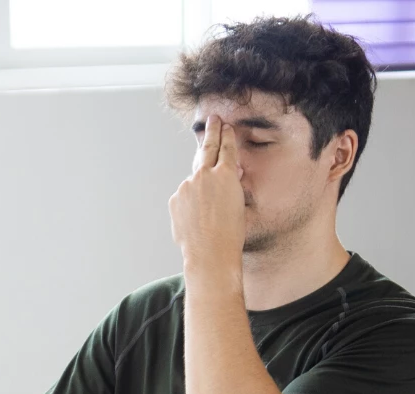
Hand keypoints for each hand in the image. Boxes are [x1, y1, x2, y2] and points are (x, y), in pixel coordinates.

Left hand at [168, 114, 245, 276]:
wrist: (209, 252)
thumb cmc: (230, 233)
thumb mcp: (239, 202)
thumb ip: (229, 184)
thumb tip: (226, 173)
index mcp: (226, 174)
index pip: (226, 148)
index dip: (226, 136)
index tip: (225, 126)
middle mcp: (204, 175)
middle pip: (208, 147)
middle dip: (212, 132)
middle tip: (213, 120)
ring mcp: (187, 185)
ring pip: (194, 180)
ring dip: (200, 187)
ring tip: (208, 207)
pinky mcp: (175, 198)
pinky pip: (185, 196)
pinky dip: (190, 203)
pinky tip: (198, 219)